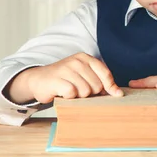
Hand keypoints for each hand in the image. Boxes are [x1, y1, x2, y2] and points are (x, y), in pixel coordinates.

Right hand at [5, 52, 122, 103]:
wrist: (38, 80)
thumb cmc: (65, 79)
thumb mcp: (84, 76)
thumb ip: (101, 81)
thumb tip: (118, 93)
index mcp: (86, 58)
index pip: (105, 74)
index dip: (111, 87)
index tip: (115, 95)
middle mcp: (77, 61)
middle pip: (96, 86)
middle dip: (91, 93)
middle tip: (80, 91)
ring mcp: (66, 69)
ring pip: (85, 91)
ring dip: (79, 97)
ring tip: (71, 92)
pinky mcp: (56, 79)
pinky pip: (72, 94)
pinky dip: (69, 98)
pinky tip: (63, 94)